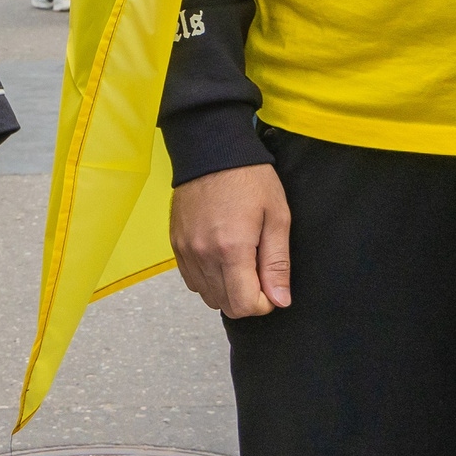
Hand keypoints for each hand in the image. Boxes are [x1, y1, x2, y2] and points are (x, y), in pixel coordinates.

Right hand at [170, 163, 292, 316]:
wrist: (211, 150)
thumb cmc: (249, 179)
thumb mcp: (277, 217)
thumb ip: (277, 263)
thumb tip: (280, 300)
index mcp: (231, 249)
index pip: (243, 305)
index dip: (263, 303)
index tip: (271, 286)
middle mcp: (203, 254)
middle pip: (224, 305)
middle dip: (246, 298)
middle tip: (258, 272)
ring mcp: (185, 250)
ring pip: (206, 295)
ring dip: (226, 289)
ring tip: (239, 262)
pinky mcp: (175, 243)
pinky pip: (191, 279)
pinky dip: (207, 278)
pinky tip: (220, 257)